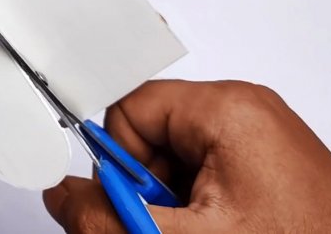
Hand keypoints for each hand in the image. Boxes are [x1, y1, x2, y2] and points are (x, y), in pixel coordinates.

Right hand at [44, 79, 330, 232]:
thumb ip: (108, 218)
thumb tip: (62, 197)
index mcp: (227, 109)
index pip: (127, 108)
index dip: (119, 164)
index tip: (133, 205)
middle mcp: (245, 111)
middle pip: (149, 134)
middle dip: (148, 189)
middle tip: (174, 228)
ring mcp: (260, 135)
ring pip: (174, 158)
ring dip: (173, 203)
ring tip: (205, 232)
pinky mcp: (267, 161)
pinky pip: (204, 170)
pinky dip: (198, 207)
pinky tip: (218, 230)